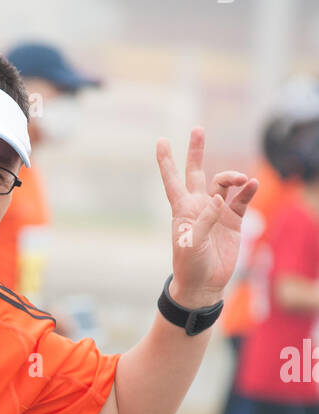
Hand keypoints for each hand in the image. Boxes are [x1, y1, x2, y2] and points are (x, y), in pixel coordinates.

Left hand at [156, 128, 258, 307]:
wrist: (203, 284)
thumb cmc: (189, 264)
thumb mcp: (192, 242)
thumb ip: (205, 219)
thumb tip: (219, 198)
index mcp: (182, 209)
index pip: (172, 180)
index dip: (166, 161)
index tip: (161, 141)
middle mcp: (199, 206)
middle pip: (196, 172)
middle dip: (196, 151)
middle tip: (197, 129)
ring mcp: (216, 211)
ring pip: (223, 183)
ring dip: (232, 177)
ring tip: (241, 181)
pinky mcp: (233, 220)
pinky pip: (241, 199)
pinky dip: (247, 191)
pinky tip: (252, 185)